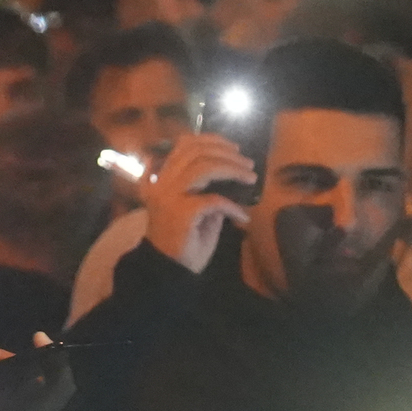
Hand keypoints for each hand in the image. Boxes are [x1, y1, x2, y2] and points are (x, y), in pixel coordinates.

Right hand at [140, 129, 254, 271]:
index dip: (211, 140)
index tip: (233, 147)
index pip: (183, 145)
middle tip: (247, 163)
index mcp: (161, 178)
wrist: (169, 270)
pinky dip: (232, 206)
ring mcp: (169, 196)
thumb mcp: (195, 208)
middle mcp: (162, 183)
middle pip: (195, 151)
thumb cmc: (183, 241)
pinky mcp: (181, 212)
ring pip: (204, 167)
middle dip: (226, 153)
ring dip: (232, 169)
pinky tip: (242, 215)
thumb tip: (230, 175)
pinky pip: (214, 200)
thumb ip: (205, 189)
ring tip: (250, 177)